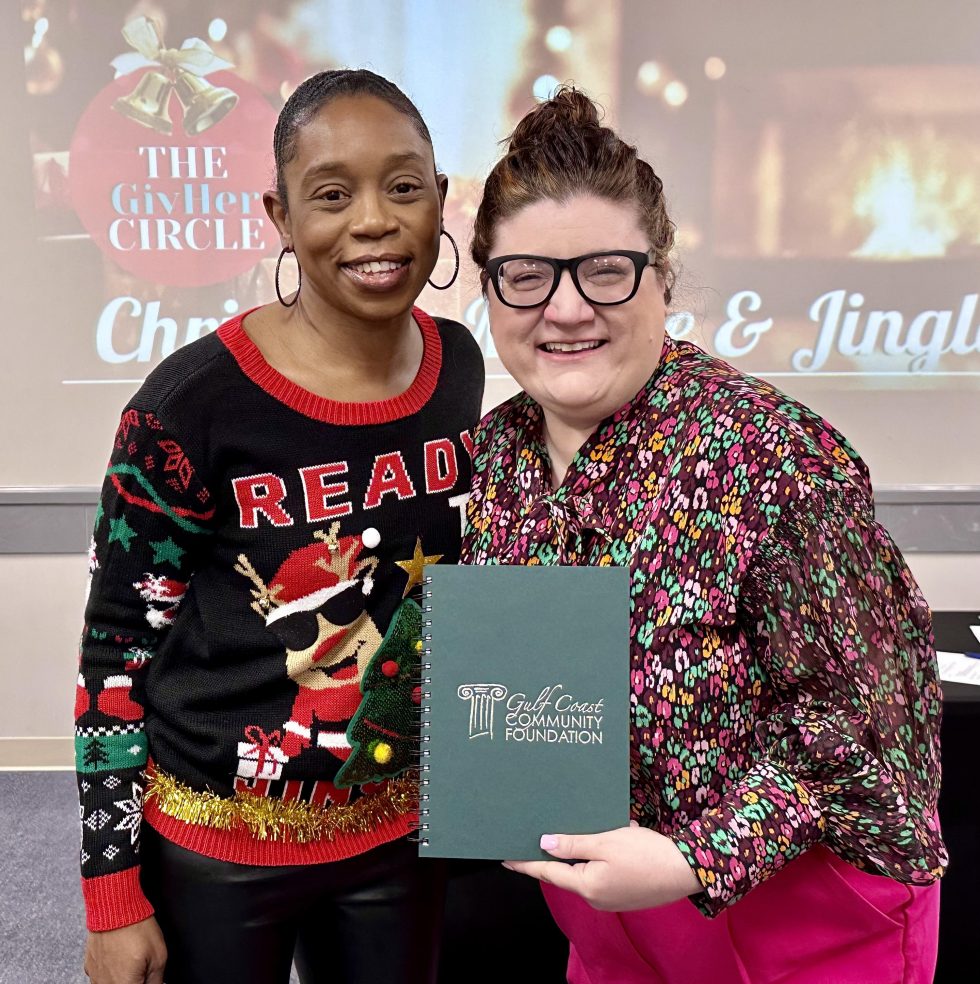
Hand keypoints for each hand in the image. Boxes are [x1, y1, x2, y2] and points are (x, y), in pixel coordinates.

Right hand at [84, 917, 166, 983]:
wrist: (115, 908)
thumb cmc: (136, 929)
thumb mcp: (159, 956)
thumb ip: (156, 979)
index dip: (146, 982)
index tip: (149, 976)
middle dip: (136, 980)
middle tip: (142, 967)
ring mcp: (95, 977)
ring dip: (124, 978)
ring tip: (131, 960)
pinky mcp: (90, 966)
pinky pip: (102, 977)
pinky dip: (112, 972)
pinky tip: (120, 958)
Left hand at [503, 823, 702, 911]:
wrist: (687, 869)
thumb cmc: (645, 854)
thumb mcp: (605, 842)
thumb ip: (573, 844)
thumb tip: (544, 844)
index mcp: (587, 886)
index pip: (547, 872)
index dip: (525, 863)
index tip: (505, 857)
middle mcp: (596, 897)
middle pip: (566, 872)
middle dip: (553, 854)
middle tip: (534, 836)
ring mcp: (612, 897)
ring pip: (586, 870)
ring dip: (580, 851)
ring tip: (571, 830)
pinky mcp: (626, 892)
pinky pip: (602, 871)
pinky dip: (599, 855)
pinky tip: (607, 837)